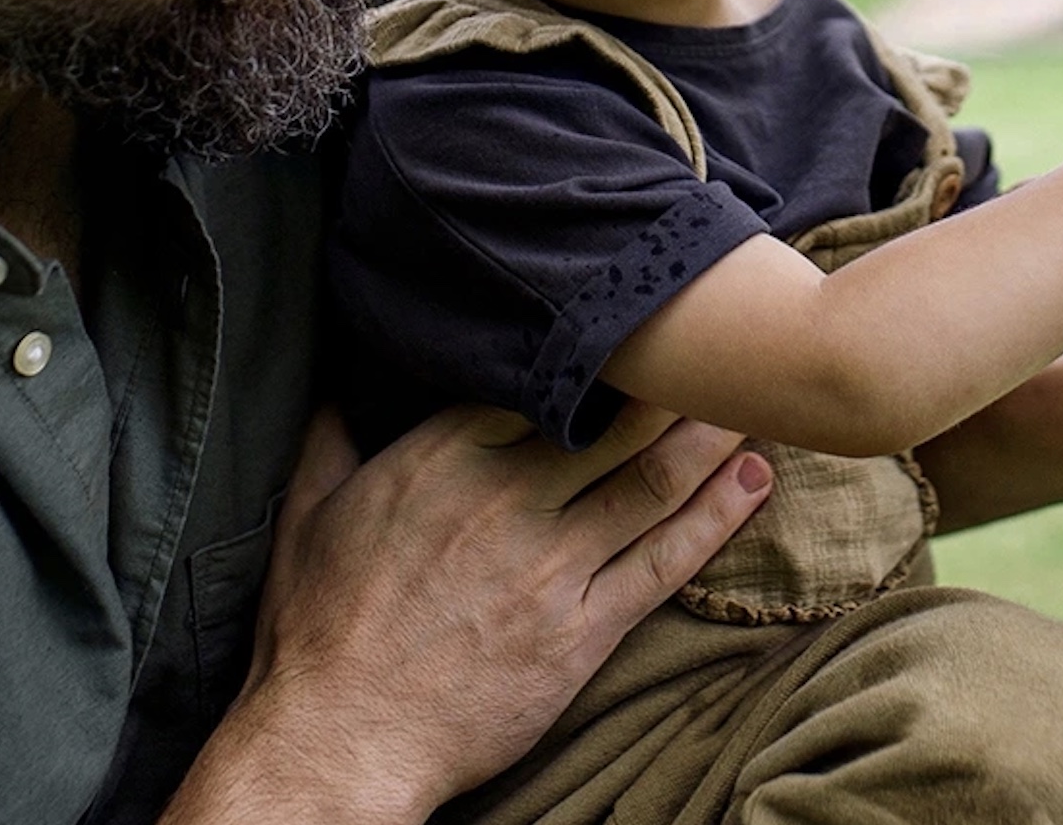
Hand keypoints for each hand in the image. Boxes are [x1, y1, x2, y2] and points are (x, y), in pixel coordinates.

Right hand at [166, 402, 770, 824]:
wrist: (342, 739)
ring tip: (755, 395)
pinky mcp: (583, 630)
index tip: (635, 324)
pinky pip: (665, 560)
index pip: (538, 380)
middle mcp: (506, 497)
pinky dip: (717, 516)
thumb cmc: (317, 630)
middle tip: (720, 344)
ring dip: (710, 435)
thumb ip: (329, 437)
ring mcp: (551, 564)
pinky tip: (754, 480)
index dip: (595, 349)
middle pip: (612, 420)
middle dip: (672, 380)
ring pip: (651, 480)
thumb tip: (335, 380)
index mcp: (442, 457)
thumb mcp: (307, 515)